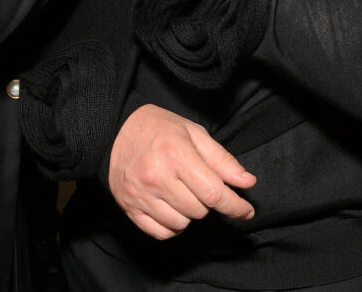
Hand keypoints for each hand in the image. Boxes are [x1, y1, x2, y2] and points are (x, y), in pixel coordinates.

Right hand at [109, 105, 255, 239]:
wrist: (115, 130)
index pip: (214, 193)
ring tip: (179, 190)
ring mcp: (141, 195)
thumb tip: (247, 182)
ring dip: (188, 213)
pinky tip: (169, 206)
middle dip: (206, 200)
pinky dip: (171, 225)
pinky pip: (162, 233)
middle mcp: (158, 177)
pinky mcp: (130, 208)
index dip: (235, 206)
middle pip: (200, 210)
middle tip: (196, 182)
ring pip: (182, 224)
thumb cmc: (158, 128)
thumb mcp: (193, 133)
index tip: (246, 210)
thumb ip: (221, 160)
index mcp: (176, 154)